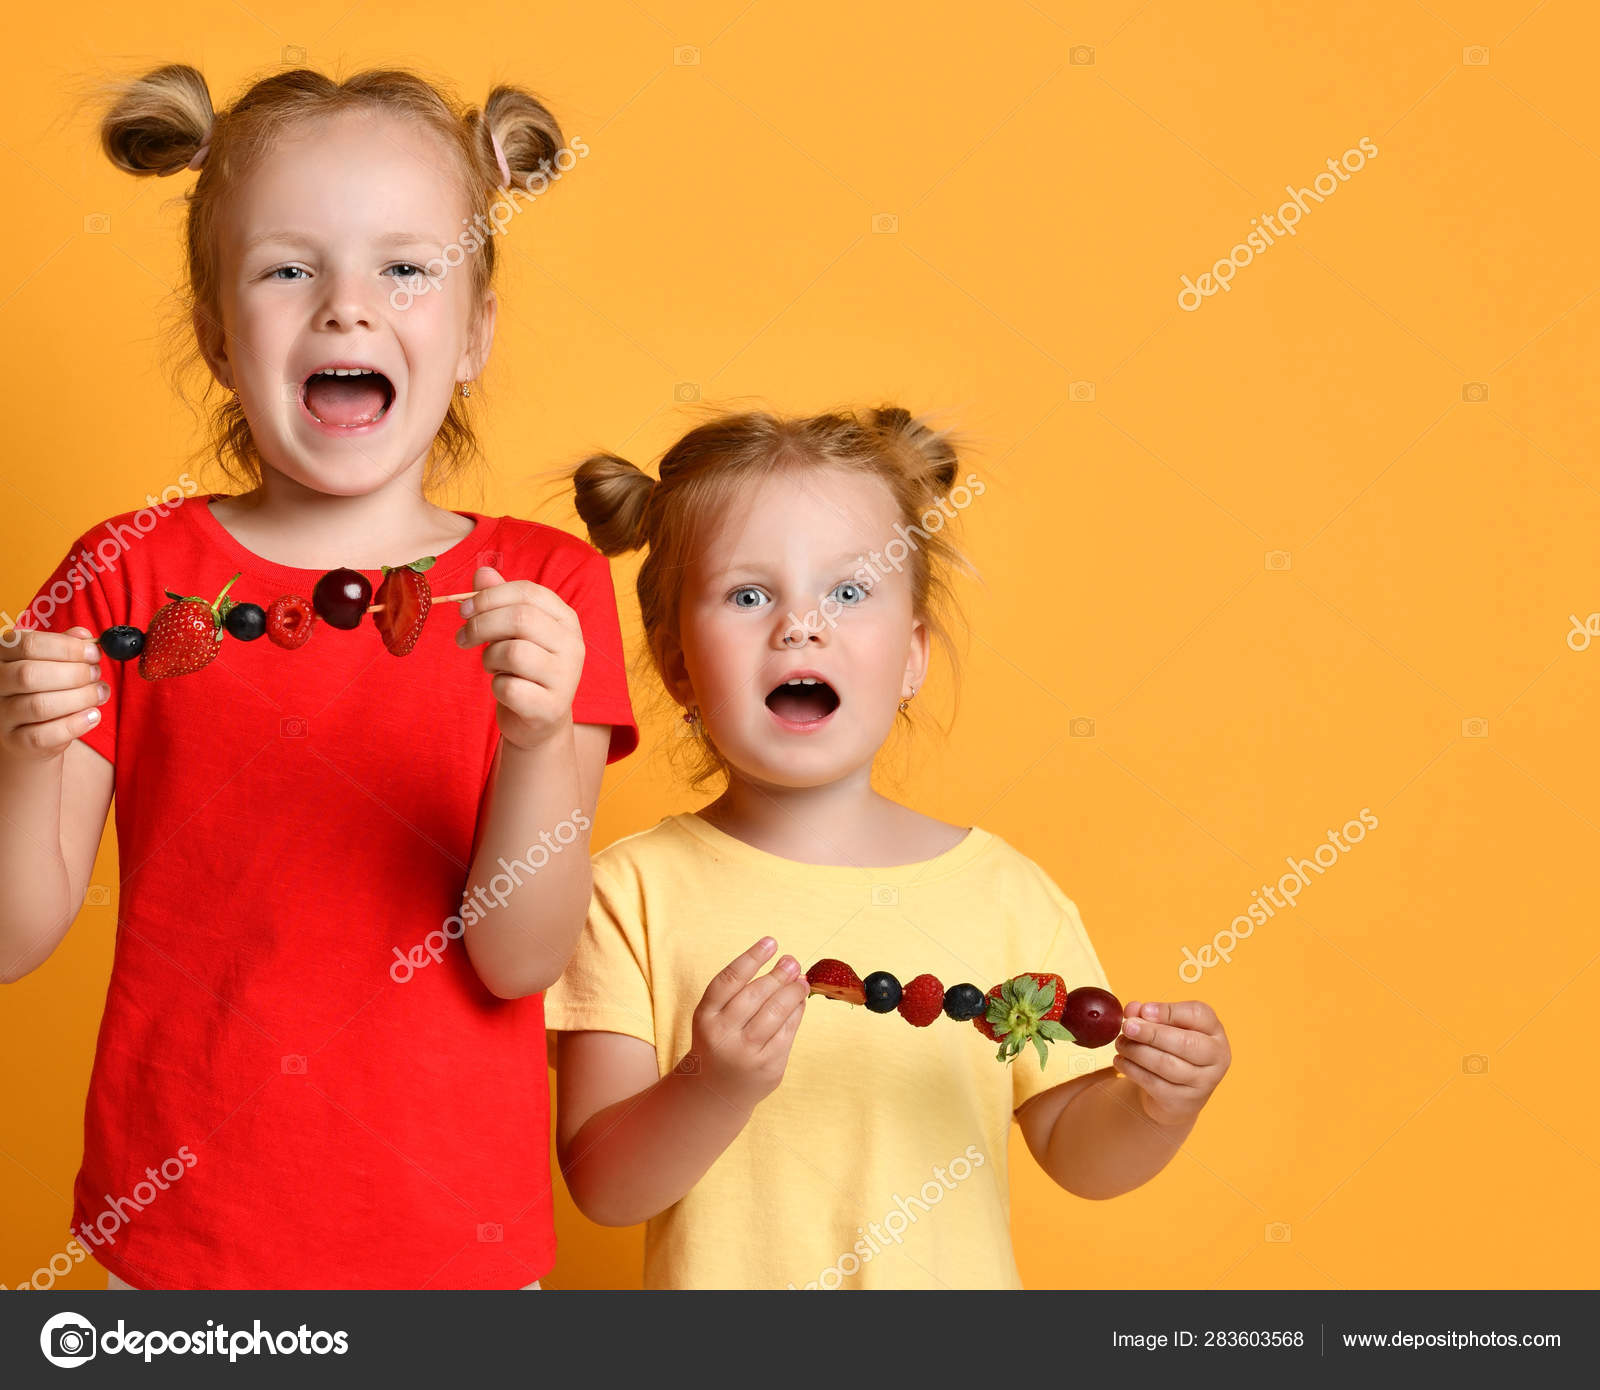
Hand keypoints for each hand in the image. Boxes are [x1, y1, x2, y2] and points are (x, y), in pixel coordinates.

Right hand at [0, 626, 109, 760]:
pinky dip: (75, 724)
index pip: (28, 644)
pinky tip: (93, 715)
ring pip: (39, 705)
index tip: (94, 652)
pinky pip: (44, 735)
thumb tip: (84, 636)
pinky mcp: (15, 741)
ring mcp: (2, 714)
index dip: (66, 647)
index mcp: (2, 655)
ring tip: (100, 693)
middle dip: (73, 673)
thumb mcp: (52, 662)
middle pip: (30, 674)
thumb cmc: (44, 688)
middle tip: (96, 673)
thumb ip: (66, 647)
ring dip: (80, 697)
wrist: (28, 733)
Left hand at [456, 567, 584, 751]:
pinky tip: (503, 689)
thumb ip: (499, 600)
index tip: (464, 609)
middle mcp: (573, 645)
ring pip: (513, 652)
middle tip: (463, 637)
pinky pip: (509, 688)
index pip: (528, 592)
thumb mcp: (512, 631)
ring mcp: (566, 678)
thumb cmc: (523, 670)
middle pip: (520, 618)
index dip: (489, 596)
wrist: (538, 722)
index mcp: (566, 620)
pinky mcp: (551, 708)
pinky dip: (496, 686)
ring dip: (489, 658)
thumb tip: (482, 572)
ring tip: (492, 666)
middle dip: (481, 624)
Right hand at [682, 938, 808, 1114]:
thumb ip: (740, 992)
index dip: (752, 957)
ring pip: (776, 1013)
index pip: (730, 980)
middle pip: (757, 994)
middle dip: (779, 974)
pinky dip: (797, 1013)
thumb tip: (787, 967)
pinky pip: (788, 1032)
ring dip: (793, 992)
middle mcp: (723, 1035)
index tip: (771, 941)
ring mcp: (746, 1053)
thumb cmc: (718, 1041)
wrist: (715, 1091)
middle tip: (792, 962)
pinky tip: (800, 1002)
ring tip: (802, 980)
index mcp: (705, 1017)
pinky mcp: (768, 1066)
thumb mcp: (715, 1016)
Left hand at [1112, 999, 1230, 1126]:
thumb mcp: (1165, 1028)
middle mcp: (1216, 1057)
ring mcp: (1203, 1083)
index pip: (1199, 1014)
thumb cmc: (1171, 1050)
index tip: (1144, 1010)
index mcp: (1214, 1031)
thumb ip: (1149, 1014)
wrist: (1176, 1095)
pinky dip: (1132, 1069)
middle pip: (1185, 1042)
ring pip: (1166, 1064)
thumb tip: (1132, 1009)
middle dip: (1151, 1033)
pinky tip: (1120, 1060)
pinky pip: (1153, 1083)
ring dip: (1137, 1051)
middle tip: (1127, 1027)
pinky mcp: (1183, 1101)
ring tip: (1120, 1044)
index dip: (1169, 1011)